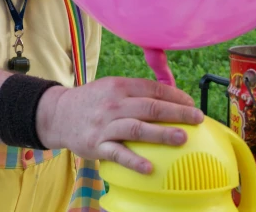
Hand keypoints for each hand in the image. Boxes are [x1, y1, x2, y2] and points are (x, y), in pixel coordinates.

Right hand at [36, 77, 203, 173]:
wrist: (57, 114)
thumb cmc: (92, 102)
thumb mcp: (110, 87)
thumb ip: (136, 90)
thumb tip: (171, 94)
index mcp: (119, 86)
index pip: (152, 88)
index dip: (175, 95)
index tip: (191, 104)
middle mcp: (113, 103)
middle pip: (149, 107)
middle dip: (177, 112)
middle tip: (198, 119)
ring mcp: (105, 125)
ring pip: (136, 128)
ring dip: (161, 133)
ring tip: (182, 138)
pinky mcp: (96, 145)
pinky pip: (117, 153)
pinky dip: (133, 160)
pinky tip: (149, 168)